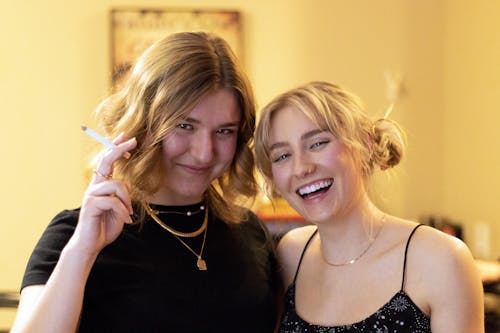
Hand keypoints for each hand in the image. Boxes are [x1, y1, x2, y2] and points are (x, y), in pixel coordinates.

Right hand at [70, 133, 136, 257]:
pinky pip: (113, 201)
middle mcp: (94, 187)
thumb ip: (122, 195)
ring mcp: (91, 195)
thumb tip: (126, 185)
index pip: (107, 162)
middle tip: (133, 140)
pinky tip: (126, 220)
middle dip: (119, 149)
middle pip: (106, 161)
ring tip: (128, 213)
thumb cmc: (105, 226)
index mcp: (101, 186)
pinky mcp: (91, 205)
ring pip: (117, 185)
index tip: (127, 138)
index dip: (116, 148)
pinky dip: (123, 211)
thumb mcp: (119, 208)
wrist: (90, 245)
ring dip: (127, 200)